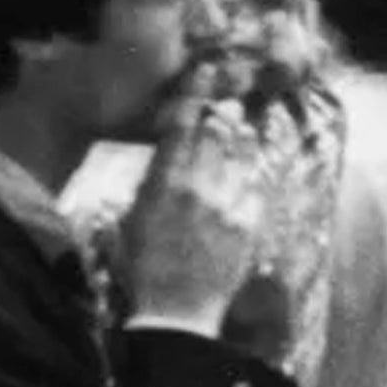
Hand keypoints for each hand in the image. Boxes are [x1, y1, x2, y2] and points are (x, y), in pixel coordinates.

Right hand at [110, 98, 271, 334]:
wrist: (177, 315)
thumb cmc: (144, 267)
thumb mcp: (132, 218)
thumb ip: (150, 183)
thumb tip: (165, 156)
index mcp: (164, 183)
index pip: (182, 125)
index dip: (195, 94)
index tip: (205, 71)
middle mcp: (199, 187)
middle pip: (216, 132)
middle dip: (222, 110)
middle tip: (227, 96)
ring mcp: (228, 205)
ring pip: (240, 154)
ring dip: (241, 134)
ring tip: (242, 122)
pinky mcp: (248, 225)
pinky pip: (254, 184)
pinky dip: (252, 169)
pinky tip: (252, 163)